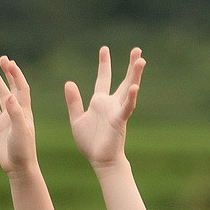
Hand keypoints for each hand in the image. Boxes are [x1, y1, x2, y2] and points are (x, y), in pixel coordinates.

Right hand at [0, 55, 38, 176]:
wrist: (19, 167)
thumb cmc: (23, 150)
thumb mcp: (20, 131)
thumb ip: (15, 114)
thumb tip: (9, 96)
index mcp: (24, 110)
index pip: (21, 87)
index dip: (16, 74)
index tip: (9, 62)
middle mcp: (16, 111)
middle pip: (12, 87)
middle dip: (8, 73)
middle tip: (2, 59)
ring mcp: (7, 118)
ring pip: (1, 95)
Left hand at [64, 45, 144, 168]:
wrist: (99, 160)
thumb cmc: (90, 142)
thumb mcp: (77, 119)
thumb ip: (74, 102)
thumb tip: (69, 82)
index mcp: (100, 102)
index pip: (103, 78)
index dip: (104, 64)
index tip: (104, 49)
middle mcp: (111, 104)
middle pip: (123, 80)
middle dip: (130, 66)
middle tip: (137, 50)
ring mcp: (117, 111)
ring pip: (128, 89)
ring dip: (135, 76)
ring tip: (141, 60)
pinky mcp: (119, 121)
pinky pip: (126, 108)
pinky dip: (130, 98)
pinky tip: (134, 87)